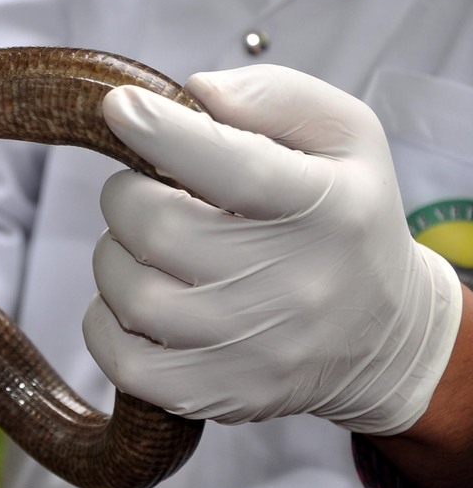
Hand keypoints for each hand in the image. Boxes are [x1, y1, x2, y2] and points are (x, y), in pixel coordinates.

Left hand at [83, 65, 461, 433]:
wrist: (381, 335)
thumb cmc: (348, 220)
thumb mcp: (345, 137)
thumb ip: (275, 98)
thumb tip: (194, 93)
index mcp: (325, 209)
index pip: (232, 167)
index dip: (162, 132)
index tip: (118, 106)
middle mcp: (291, 285)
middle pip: (156, 226)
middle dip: (129, 195)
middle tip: (147, 193)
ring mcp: (251, 350)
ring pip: (128, 290)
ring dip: (117, 254)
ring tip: (151, 248)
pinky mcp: (217, 394)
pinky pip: (121, 359)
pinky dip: (106, 320)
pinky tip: (138, 297)